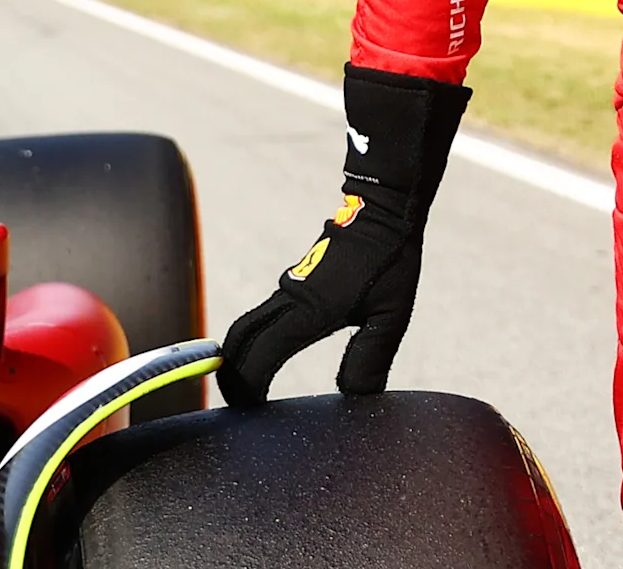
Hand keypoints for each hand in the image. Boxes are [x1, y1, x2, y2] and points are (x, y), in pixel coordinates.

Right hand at [215, 67, 469, 406]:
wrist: (381, 208)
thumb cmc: (391, 259)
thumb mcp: (391, 314)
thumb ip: (371, 357)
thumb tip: (353, 398)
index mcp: (311, 310)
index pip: (260, 355)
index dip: (248, 388)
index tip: (251, 413)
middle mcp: (289, 299)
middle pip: (237, 342)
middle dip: (230, 377)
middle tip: (240, 410)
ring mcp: (287, 289)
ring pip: (244, 328)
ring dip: (238, 359)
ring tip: (249, 392)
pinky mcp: (292, 284)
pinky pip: (260, 317)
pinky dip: (252, 343)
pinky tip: (267, 361)